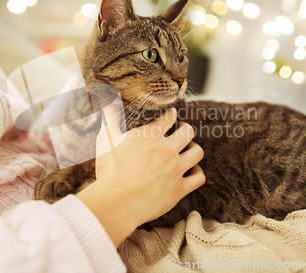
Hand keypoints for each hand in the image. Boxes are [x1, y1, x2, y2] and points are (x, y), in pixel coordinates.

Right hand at [76, 105, 204, 246]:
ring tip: (188, 149)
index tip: (170, 116)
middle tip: (180, 131)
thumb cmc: (109, 171)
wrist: (116, 203)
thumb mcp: (106, 139)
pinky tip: (191, 171)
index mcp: (150, 135)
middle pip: (188, 131)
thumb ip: (110, 118)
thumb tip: (106, 101)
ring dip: (194, 148)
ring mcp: (175, 169)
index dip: (171, 115)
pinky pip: (199, 177)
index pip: (169, 117)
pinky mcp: (179, 189)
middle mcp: (167, 150)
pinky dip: (197, 172)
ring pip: (197, 152)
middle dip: (185, 129)